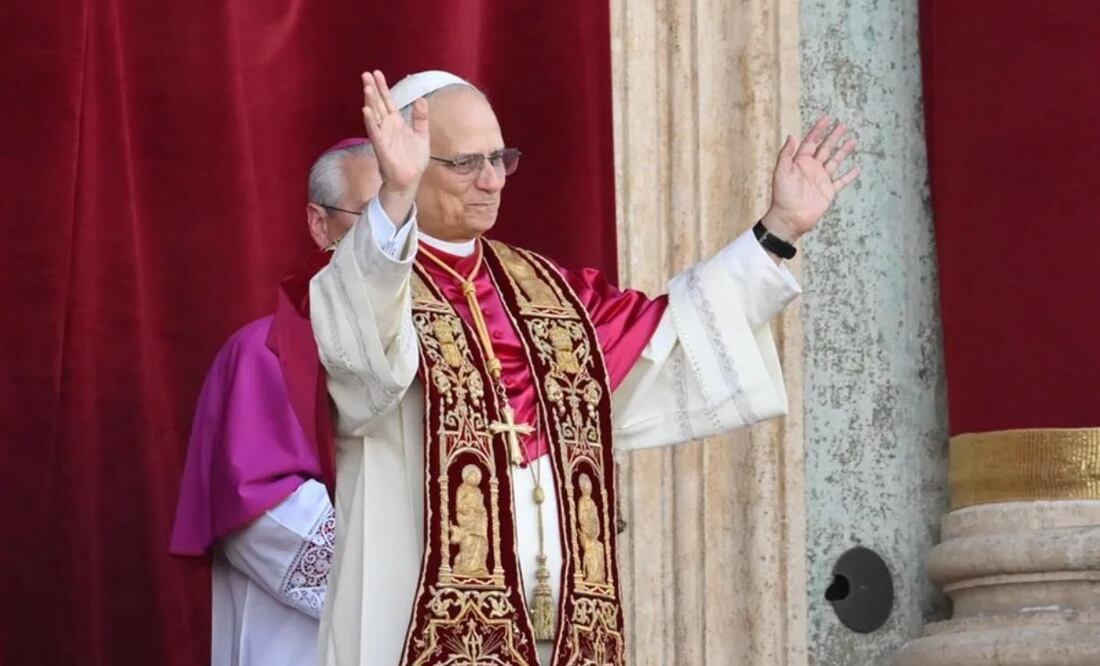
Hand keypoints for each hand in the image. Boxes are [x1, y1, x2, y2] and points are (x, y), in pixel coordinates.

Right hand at [361, 70, 428, 222]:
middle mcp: (387, 127)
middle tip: (365, 74)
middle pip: (378, 104)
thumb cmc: (413, 159)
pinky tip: (365, 110)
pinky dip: (370, 121)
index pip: (387, 101)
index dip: (382, 87)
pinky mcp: (381, 147)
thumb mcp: (422, 135)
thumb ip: (421, 118)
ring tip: (366, 87)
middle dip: (372, 89)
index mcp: (396, 122)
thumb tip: (421, 99)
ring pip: (374, 115)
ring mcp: (383, 136)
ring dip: (369, 101)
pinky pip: (374, 132)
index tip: (377, 73)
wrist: (410, 180)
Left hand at [761, 116, 859, 241]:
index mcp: (800, 162)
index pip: (811, 142)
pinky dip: (849, 176)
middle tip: (843, 125)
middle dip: (833, 137)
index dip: (818, 130)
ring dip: (844, 152)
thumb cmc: (782, 196)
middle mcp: (812, 168)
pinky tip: (857, 169)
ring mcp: (821, 179)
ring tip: (852, 141)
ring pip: (835, 161)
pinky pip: (841, 181)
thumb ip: (786, 154)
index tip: (826, 119)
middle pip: (825, 148)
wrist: (790, 217)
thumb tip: (791, 136)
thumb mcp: (781, 172)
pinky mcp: (828, 191)